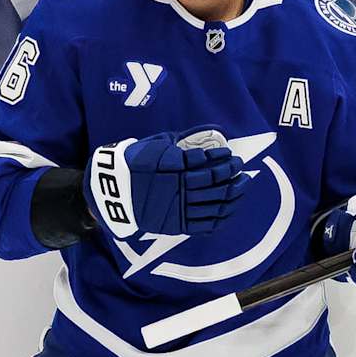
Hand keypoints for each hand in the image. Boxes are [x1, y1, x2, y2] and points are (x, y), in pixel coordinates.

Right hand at [85, 128, 248, 239]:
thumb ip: (181, 141)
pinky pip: (205, 224)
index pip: (206, 162)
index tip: (231, 155)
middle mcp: (179, 186)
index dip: (222, 159)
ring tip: (241, 187)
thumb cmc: (136, 162)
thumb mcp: (157, 144)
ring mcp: (179, 207)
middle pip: (214, 181)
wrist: (114, 190)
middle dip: (231, 174)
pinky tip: (228, 208)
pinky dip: (221, 216)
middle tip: (240, 169)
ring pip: (214, 203)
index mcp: (174, 166)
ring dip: (232, 194)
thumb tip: (206, 132)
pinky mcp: (177, 224)